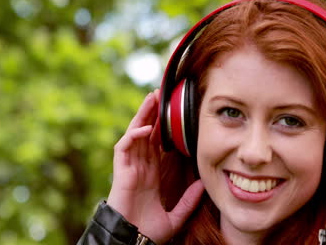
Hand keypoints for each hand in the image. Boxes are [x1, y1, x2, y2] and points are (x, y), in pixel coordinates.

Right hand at [107, 90, 204, 243]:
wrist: (133, 240)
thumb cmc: (149, 230)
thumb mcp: (176, 215)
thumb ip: (189, 200)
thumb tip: (203, 185)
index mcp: (151, 173)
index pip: (157, 144)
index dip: (163, 128)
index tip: (174, 113)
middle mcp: (140, 166)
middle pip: (146, 133)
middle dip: (153, 114)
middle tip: (162, 95)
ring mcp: (130, 167)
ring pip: (135, 134)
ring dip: (142, 116)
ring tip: (152, 98)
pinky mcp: (121, 171)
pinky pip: (124, 147)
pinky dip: (133, 136)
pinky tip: (145, 128)